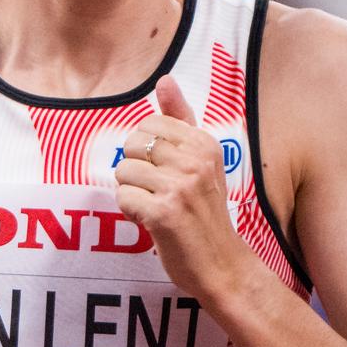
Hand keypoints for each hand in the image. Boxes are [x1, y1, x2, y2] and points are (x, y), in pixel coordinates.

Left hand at [115, 75, 248, 299]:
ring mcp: (180, 187)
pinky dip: (131, 214)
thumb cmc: (205, 212)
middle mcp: (195, 160)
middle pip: (131, 146)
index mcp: (204, 143)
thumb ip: (181, 119)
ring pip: (123, 173)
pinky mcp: (164, 213)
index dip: (146, 153)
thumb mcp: (201, 160)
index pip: (147, 126)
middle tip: (158, 193)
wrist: (223, 266)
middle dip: (135, 172)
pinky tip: (152, 223)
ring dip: (132, 194)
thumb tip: (165, 80)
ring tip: (156, 209)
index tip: (166, 174)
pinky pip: (123, 198)